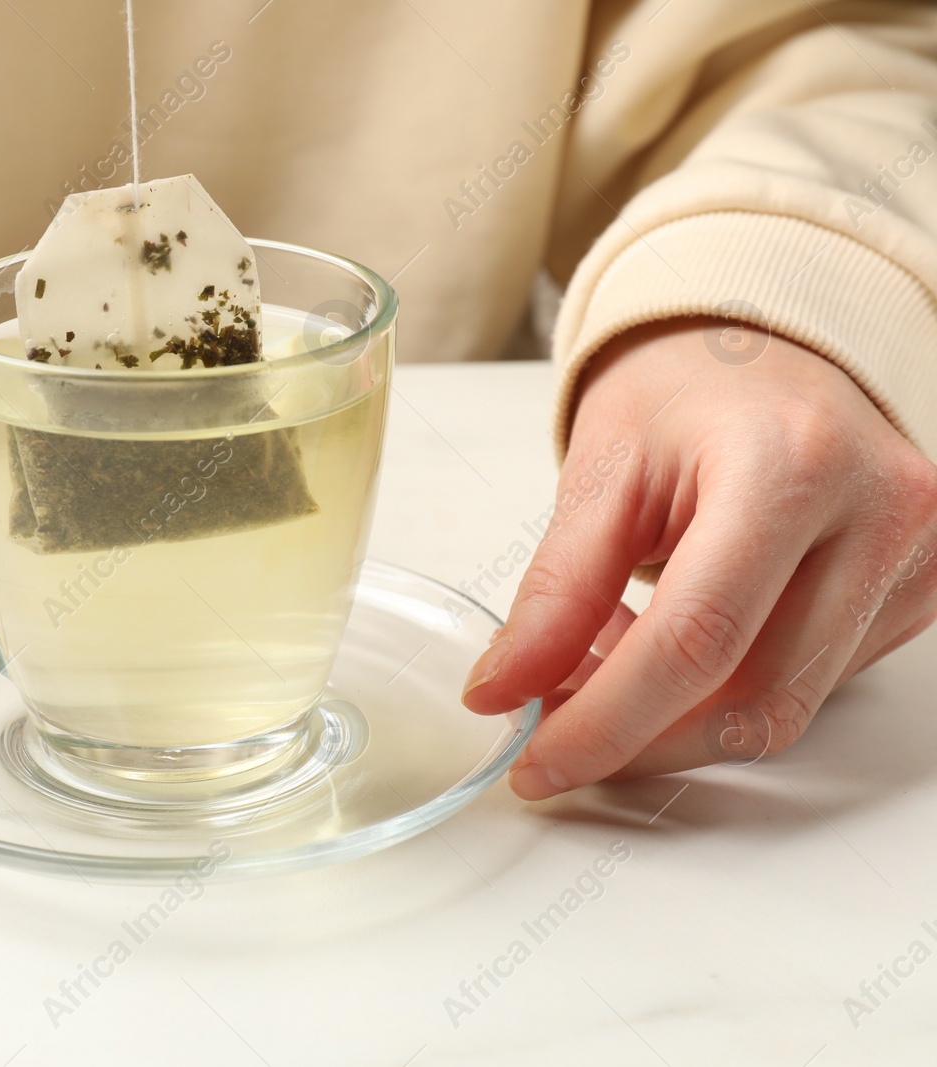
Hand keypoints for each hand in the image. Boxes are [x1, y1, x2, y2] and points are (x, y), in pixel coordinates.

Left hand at [461, 317, 936, 799]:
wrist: (771, 347)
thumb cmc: (687, 388)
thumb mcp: (601, 469)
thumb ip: (558, 589)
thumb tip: (505, 692)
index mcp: (792, 467)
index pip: (696, 641)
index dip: (606, 722)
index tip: (535, 760)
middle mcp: (879, 515)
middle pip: (751, 697)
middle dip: (636, 737)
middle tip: (551, 727)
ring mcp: (915, 561)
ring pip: (782, 708)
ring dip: (673, 719)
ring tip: (599, 667)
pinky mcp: (917, 594)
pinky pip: (808, 685)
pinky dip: (720, 691)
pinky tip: (665, 647)